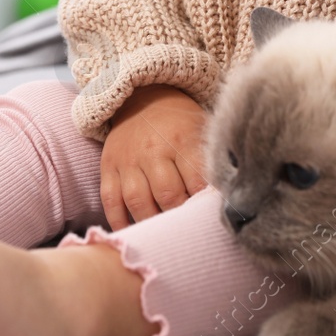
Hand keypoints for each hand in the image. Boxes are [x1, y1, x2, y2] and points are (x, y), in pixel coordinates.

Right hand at [99, 84, 208, 229]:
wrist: (143, 97)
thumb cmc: (180, 123)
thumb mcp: (201, 130)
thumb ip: (213, 160)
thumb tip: (227, 198)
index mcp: (182, 140)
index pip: (197, 181)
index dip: (205, 205)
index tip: (213, 220)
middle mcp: (153, 150)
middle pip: (167, 195)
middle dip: (180, 218)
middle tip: (190, 233)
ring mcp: (127, 161)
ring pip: (138, 201)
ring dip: (152, 224)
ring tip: (165, 237)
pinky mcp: (108, 168)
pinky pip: (110, 202)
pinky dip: (120, 223)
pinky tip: (133, 234)